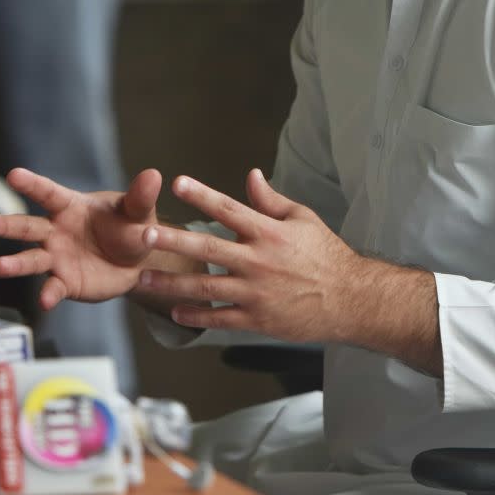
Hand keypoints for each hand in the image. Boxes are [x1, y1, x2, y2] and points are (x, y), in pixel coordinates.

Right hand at [0, 167, 162, 308]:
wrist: (140, 260)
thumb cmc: (132, 226)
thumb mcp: (139, 212)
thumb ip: (141, 197)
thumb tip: (154, 175)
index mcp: (72, 206)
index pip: (49, 193)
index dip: (32, 184)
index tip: (13, 174)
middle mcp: (57, 231)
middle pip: (27, 226)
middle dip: (4, 225)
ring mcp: (58, 257)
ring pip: (31, 259)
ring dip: (15, 263)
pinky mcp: (66, 281)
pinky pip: (54, 288)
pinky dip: (49, 294)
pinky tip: (44, 302)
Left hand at [137, 169, 361, 341]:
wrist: (350, 299)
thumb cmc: (326, 255)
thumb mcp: (303, 219)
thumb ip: (271, 200)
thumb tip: (251, 175)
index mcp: (269, 232)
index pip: (229, 208)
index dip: (202, 194)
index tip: (177, 183)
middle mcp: (258, 261)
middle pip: (208, 247)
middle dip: (173, 239)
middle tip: (144, 234)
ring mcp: (256, 292)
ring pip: (205, 286)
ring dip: (172, 282)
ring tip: (143, 277)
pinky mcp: (257, 319)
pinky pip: (220, 318)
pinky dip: (196, 316)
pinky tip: (175, 312)